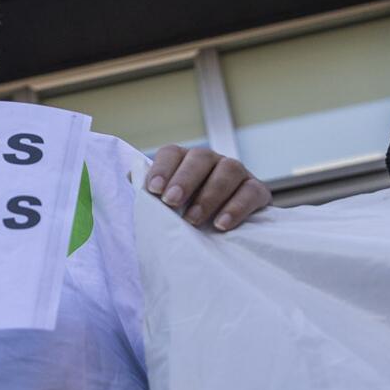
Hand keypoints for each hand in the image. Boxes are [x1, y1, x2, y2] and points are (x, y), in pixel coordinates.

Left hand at [145, 145, 269, 231]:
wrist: (228, 236)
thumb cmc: (189, 219)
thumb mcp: (169, 208)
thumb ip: (151, 194)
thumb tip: (130, 178)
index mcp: (186, 161)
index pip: (172, 153)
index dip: (162, 168)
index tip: (153, 190)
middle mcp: (212, 161)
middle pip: (200, 157)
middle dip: (184, 179)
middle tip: (171, 202)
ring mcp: (238, 173)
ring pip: (228, 170)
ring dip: (209, 194)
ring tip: (193, 220)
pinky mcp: (259, 191)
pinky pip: (250, 192)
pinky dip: (236, 207)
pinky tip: (221, 225)